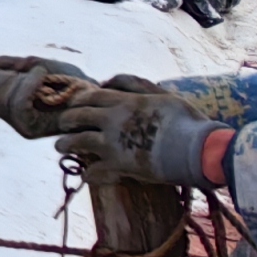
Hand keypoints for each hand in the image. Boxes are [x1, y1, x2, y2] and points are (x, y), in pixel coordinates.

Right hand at [0, 54, 92, 137]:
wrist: (95, 92)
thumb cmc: (67, 80)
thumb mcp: (30, 65)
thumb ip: (2, 64)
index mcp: (5, 101)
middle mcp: (9, 117)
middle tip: (23, 72)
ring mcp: (19, 125)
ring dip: (18, 79)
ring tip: (40, 73)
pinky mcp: (32, 129)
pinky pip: (17, 105)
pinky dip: (28, 84)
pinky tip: (43, 75)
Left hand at [47, 85, 228, 191]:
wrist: (195, 150)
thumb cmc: (185, 120)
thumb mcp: (163, 94)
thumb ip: (136, 85)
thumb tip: (110, 81)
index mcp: (123, 102)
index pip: (90, 96)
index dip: (78, 100)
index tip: (74, 104)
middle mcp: (112, 121)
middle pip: (77, 117)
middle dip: (66, 121)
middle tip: (63, 125)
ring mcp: (113, 144)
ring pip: (77, 142)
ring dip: (66, 144)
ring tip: (60, 147)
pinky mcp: (119, 166)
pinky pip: (95, 171)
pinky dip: (89, 174)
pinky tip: (86, 176)